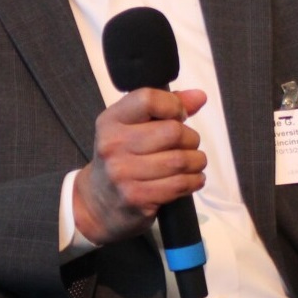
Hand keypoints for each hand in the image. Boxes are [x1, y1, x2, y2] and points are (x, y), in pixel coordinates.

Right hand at [71, 88, 208, 244]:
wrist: (97, 201)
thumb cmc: (121, 159)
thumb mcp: (131, 128)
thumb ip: (164, 108)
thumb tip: (200, 96)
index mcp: (110, 121)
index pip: (147, 99)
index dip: (173, 105)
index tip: (178, 117)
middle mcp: (113, 144)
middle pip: (172, 131)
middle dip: (190, 139)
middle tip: (187, 146)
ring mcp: (123, 172)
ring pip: (181, 160)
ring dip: (196, 162)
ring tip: (192, 164)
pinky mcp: (137, 196)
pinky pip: (180, 184)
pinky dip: (194, 181)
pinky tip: (189, 179)